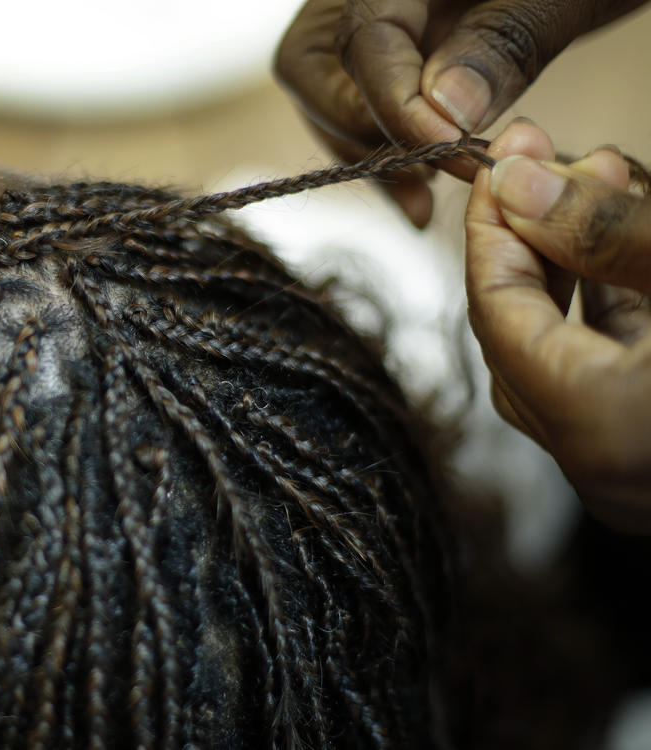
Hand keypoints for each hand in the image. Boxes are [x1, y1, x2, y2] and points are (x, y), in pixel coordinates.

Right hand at [276, 0, 647, 226]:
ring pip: (329, 96)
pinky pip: (355, 104)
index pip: (364, 39)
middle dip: (366, 134)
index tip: (449, 147)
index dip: (396, 104)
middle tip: (433, 173)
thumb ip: (503, 42)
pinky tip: (421, 191)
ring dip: (372, 154)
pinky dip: (383, 151)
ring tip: (428, 194)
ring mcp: (377, 20)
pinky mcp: (394, 50)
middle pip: (316, 72)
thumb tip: (443, 110)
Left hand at [466, 119, 650, 531]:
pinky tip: (624, 252)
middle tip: (546, 163)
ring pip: (565, 353)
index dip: (492, 229)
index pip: (497, 312)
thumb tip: (515, 181)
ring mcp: (627, 475)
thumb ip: (606, 232)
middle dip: (533, 240)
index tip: (498, 160)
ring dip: (575, 270)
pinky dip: (606, 314)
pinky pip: (604, 377)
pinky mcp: (647, 459)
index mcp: (598, 430)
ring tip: (598, 185)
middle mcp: (600, 469)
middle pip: (521, 332)